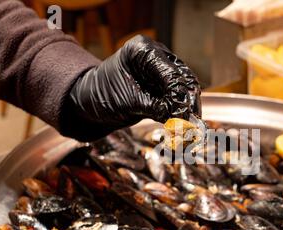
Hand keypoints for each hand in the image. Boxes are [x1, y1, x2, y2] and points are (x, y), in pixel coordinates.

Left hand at [69, 35, 200, 128]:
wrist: (89, 102)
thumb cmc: (102, 96)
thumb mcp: (130, 103)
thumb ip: (158, 108)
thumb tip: (183, 118)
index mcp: (142, 50)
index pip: (171, 72)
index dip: (181, 96)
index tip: (187, 116)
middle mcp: (155, 54)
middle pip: (183, 77)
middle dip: (188, 101)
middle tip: (193, 122)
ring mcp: (160, 67)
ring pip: (184, 86)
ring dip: (188, 105)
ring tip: (191, 125)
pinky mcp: (161, 82)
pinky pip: (177, 94)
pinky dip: (181, 108)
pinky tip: (185, 121)